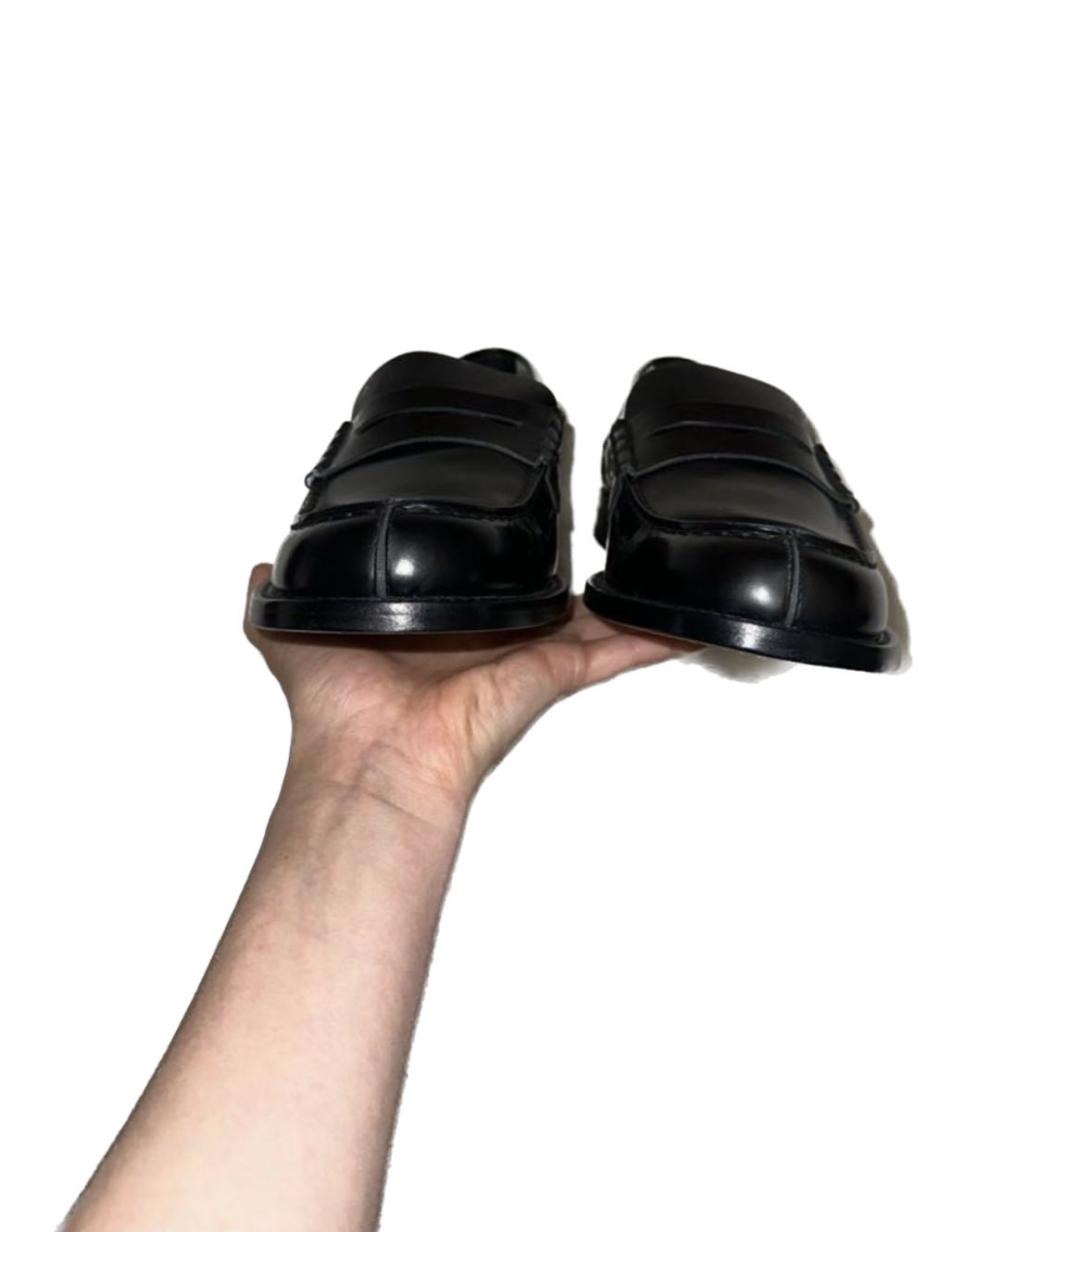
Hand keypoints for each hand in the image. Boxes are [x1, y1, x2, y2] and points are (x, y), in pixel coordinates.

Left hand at [245, 564, 689, 820]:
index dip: (503, 558)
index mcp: (436, 627)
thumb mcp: (294, 632)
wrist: (368, 758)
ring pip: (589, 625)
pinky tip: (685, 623)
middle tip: (609, 538)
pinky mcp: (548, 672)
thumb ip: (282, 596)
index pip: (481, 588)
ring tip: (668, 576)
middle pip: (544, 603)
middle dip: (578, 577)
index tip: (527, 529)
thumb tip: (262, 569)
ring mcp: (523, 659)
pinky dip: (650, 639)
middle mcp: (486, 642)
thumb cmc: (336, 708)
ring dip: (627, 606)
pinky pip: (610, 651)